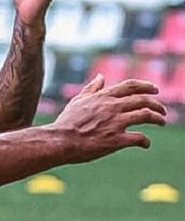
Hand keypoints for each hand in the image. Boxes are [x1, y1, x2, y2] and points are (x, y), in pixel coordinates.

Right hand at [51, 75, 165, 161]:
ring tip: (161, 122)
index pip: (131, 86)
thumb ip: (91, 88)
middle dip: (157, 105)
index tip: (156, 90)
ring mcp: (115, 123)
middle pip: (144, 100)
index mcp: (104, 97)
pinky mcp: (116, 140)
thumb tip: (100, 76)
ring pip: (146, 115)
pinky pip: (139, 138)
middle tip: (162, 111)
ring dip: (158, 119)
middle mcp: (112, 107)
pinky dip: (146, 141)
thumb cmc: (66, 122)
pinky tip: (146, 144)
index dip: (147, 86)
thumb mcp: (78, 101)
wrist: (59, 141)